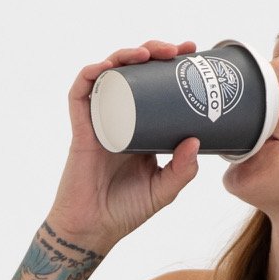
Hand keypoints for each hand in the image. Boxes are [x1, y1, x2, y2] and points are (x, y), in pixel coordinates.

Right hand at [44, 42, 202, 255]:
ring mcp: (98, 119)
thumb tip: (198, 140)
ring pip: (107, 74)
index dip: (169, 63)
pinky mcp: (80, 129)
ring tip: (147, 54)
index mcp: (140, 125)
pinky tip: (106, 65)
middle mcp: (118, 116)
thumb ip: (183, 170)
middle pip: (132, 71)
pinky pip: (80, 93)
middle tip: (177, 49)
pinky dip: (90, 74)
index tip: (191, 52)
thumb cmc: (126, 211)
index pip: (153, 83)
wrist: (93, 230)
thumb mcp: (165, 189)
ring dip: (124, 55)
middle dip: (152, 51)